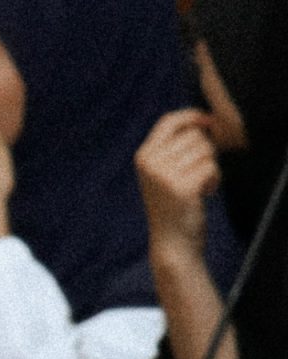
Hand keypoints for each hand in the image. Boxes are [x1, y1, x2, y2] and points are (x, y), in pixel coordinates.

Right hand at [136, 109, 220, 260]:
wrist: (173, 243)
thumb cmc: (174, 204)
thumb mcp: (165, 171)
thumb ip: (176, 145)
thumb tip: (207, 119)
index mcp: (143, 157)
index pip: (170, 120)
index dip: (193, 116)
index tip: (209, 123)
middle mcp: (150, 163)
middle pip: (194, 135)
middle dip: (205, 151)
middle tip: (196, 174)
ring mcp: (164, 175)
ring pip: (206, 149)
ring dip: (210, 166)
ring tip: (198, 185)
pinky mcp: (182, 186)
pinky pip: (211, 166)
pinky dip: (214, 179)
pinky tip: (203, 193)